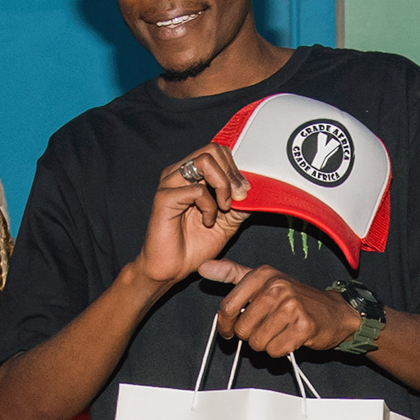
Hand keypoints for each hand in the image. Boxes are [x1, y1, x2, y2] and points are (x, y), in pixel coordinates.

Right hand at [137, 145, 248, 286]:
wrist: (172, 269)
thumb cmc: (192, 246)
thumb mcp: (227, 222)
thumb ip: (239, 204)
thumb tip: (254, 190)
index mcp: (192, 175)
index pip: (218, 151)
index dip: (236, 169)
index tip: (244, 192)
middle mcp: (180, 173)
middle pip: (212, 149)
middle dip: (232, 174)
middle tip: (237, 198)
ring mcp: (170, 183)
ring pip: (205, 161)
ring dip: (222, 185)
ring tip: (223, 208)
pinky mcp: (164, 197)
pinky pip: (197, 190)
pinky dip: (209, 206)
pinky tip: (207, 221)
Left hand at [204, 262, 351, 359]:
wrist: (334, 312)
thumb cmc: (296, 298)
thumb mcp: (263, 280)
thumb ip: (231, 273)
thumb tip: (203, 266)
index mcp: (263, 275)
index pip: (228, 307)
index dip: (224, 326)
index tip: (228, 331)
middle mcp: (277, 287)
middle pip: (242, 329)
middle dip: (250, 336)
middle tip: (265, 329)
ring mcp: (292, 306)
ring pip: (257, 342)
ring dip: (265, 344)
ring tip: (278, 333)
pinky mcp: (304, 326)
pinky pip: (275, 350)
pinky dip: (280, 350)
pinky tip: (289, 338)